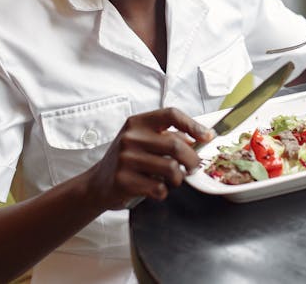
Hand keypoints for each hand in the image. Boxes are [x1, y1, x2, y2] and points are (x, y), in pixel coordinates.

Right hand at [86, 108, 214, 209]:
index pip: (171, 115)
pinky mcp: (124, 180)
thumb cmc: (127, 161)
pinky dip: (163, 192)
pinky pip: (159, 188)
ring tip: (172, 180)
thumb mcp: (143, 141)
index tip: (208, 136)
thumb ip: (168, 138)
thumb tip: (199, 138)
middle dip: (192, 160)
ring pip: (170, 169)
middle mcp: (130, 137)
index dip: (193, 124)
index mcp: (138, 123)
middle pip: (175, 145)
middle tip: (194, 167)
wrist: (97, 183)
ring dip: (178, 179)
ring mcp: (125, 158)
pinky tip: (155, 189)